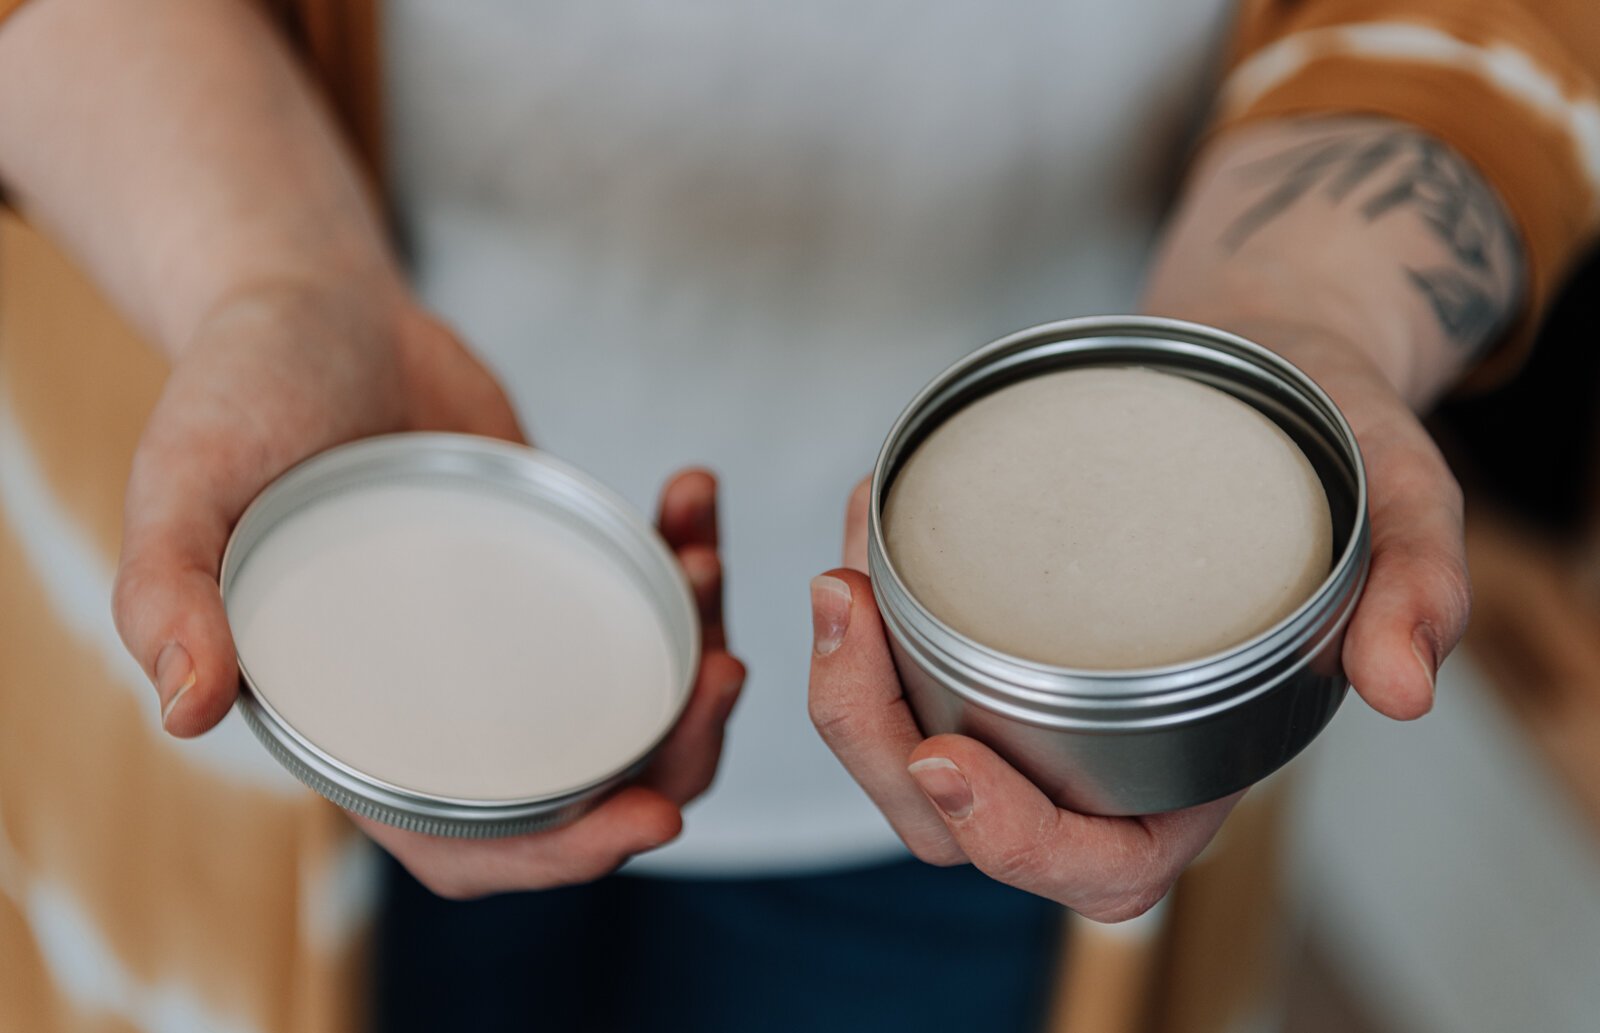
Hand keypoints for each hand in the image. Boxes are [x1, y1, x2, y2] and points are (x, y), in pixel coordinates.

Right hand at [112, 284, 743, 896]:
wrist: (312, 305)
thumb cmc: (235, 395)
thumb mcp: (183, 485)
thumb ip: (168, 593)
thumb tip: (186, 714)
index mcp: (359, 722)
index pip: (465, 842)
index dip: (556, 856)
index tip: (648, 817)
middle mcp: (444, 694)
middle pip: (584, 780)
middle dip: (673, 753)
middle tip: (724, 676)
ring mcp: (507, 631)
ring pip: (633, 695)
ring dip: (697, 653)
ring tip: (707, 563)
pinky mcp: (554, 560)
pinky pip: (641, 593)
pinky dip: (683, 559)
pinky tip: (690, 498)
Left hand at [808, 327, 1465, 920]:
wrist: (1267, 365)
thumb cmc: (1337, 443)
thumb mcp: (1402, 498)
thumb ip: (1418, 589)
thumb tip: (1404, 688)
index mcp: (1197, 767)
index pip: (1098, 864)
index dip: (1014, 842)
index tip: (946, 762)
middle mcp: (1101, 753)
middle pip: (961, 822)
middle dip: (875, 741)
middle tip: (844, 607)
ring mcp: (1035, 698)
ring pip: (906, 751)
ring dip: (847, 686)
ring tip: (840, 573)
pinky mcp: (990, 632)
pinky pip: (900, 663)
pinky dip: (864, 613)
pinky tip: (861, 522)